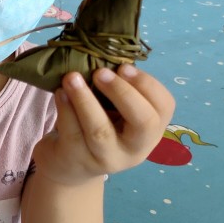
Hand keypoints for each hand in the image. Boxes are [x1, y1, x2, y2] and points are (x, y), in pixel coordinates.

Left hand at [33, 65, 175, 186]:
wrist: (68, 165)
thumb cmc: (97, 127)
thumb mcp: (115, 113)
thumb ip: (118, 92)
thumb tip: (105, 57)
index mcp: (151, 132)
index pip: (164, 107)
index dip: (147, 85)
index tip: (124, 67)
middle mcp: (134, 149)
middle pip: (142, 122)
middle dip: (123, 93)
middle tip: (100, 71)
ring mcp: (105, 158)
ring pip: (100, 129)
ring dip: (85, 99)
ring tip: (71, 77)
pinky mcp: (76, 159)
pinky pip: (71, 132)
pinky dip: (64, 109)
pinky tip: (59, 93)